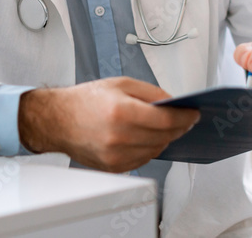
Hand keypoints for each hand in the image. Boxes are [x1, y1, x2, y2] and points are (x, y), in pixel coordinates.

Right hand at [17, 77, 199, 172]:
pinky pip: (143, 160)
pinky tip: (149, 137)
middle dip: (179, 127)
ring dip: (166, 138)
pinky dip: (151, 148)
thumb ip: (151, 93)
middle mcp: (118, 137)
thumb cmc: (85, 100)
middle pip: (164, 136)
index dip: (185, 117)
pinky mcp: (113, 167)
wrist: (57, 120)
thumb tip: (174, 103)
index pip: (166, 120)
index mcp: (121, 112)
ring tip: (168, 127)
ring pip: (156, 150)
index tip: (194, 113)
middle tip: (186, 119)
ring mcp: (115, 156)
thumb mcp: (121, 84)